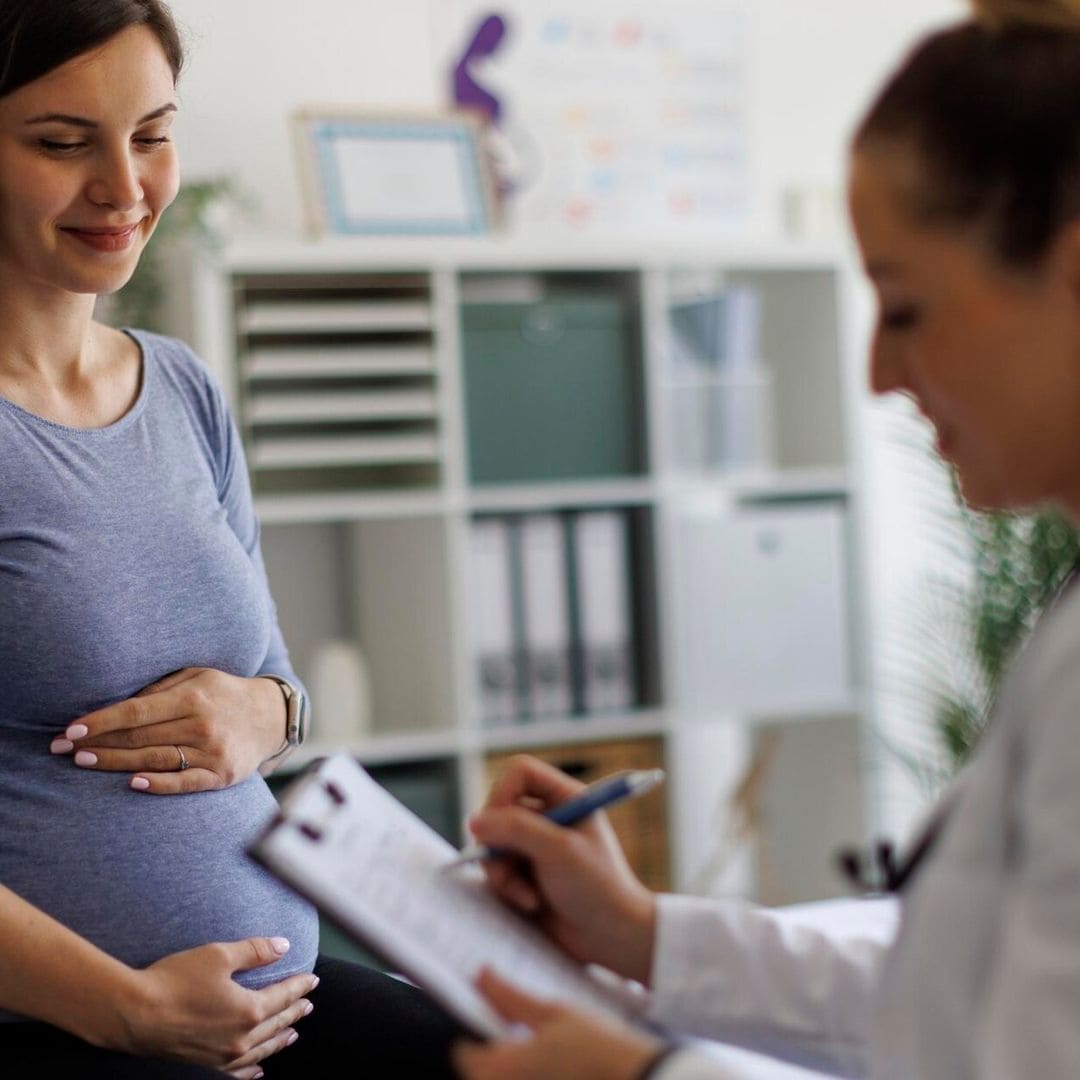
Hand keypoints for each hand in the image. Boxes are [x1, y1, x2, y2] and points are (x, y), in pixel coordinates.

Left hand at [50, 668, 285, 793]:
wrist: (272, 717)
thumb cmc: (224, 693)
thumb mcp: (197, 677)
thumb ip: (160, 689)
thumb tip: (115, 705)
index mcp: (195, 697)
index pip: (137, 711)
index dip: (102, 721)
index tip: (71, 729)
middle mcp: (204, 724)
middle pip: (141, 738)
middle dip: (97, 743)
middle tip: (61, 749)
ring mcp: (214, 752)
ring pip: (155, 760)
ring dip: (115, 762)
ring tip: (83, 762)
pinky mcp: (223, 775)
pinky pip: (185, 782)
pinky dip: (158, 784)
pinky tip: (132, 783)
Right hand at [117, 936, 315, 1078]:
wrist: (133, 1014)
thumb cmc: (176, 980)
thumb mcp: (219, 955)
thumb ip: (255, 951)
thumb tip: (283, 946)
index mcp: (249, 1010)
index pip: (283, 997)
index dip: (300, 987)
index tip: (313, 980)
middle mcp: (240, 1038)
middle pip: (276, 1024)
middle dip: (294, 1012)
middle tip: (308, 1005)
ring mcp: (222, 1057)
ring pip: (261, 1050)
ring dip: (279, 1040)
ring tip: (292, 1033)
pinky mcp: (204, 1066)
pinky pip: (238, 1072)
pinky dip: (253, 1069)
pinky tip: (259, 1069)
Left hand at [451, 968, 662, 1079]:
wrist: (640, 1079)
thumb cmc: (598, 1046)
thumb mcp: (553, 1012)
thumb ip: (509, 997)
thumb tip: (481, 975)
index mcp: (500, 1070)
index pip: (463, 1056)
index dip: (472, 1036)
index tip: (490, 1023)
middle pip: (482, 1075)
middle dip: (491, 1058)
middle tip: (515, 1036)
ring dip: (511, 1069)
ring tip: (536, 1052)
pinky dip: (530, 1077)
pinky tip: (553, 1068)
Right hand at [468, 755, 656, 983]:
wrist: (611, 939)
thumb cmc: (597, 888)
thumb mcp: (558, 851)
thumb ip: (516, 829)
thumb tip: (474, 821)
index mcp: (565, 797)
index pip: (519, 772)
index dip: (503, 792)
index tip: (498, 824)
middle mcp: (547, 816)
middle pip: (497, 809)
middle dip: (497, 843)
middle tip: (508, 871)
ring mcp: (533, 845)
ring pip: (490, 843)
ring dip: (501, 873)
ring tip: (526, 897)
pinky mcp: (523, 873)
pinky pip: (494, 870)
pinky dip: (505, 888)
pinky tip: (530, 904)